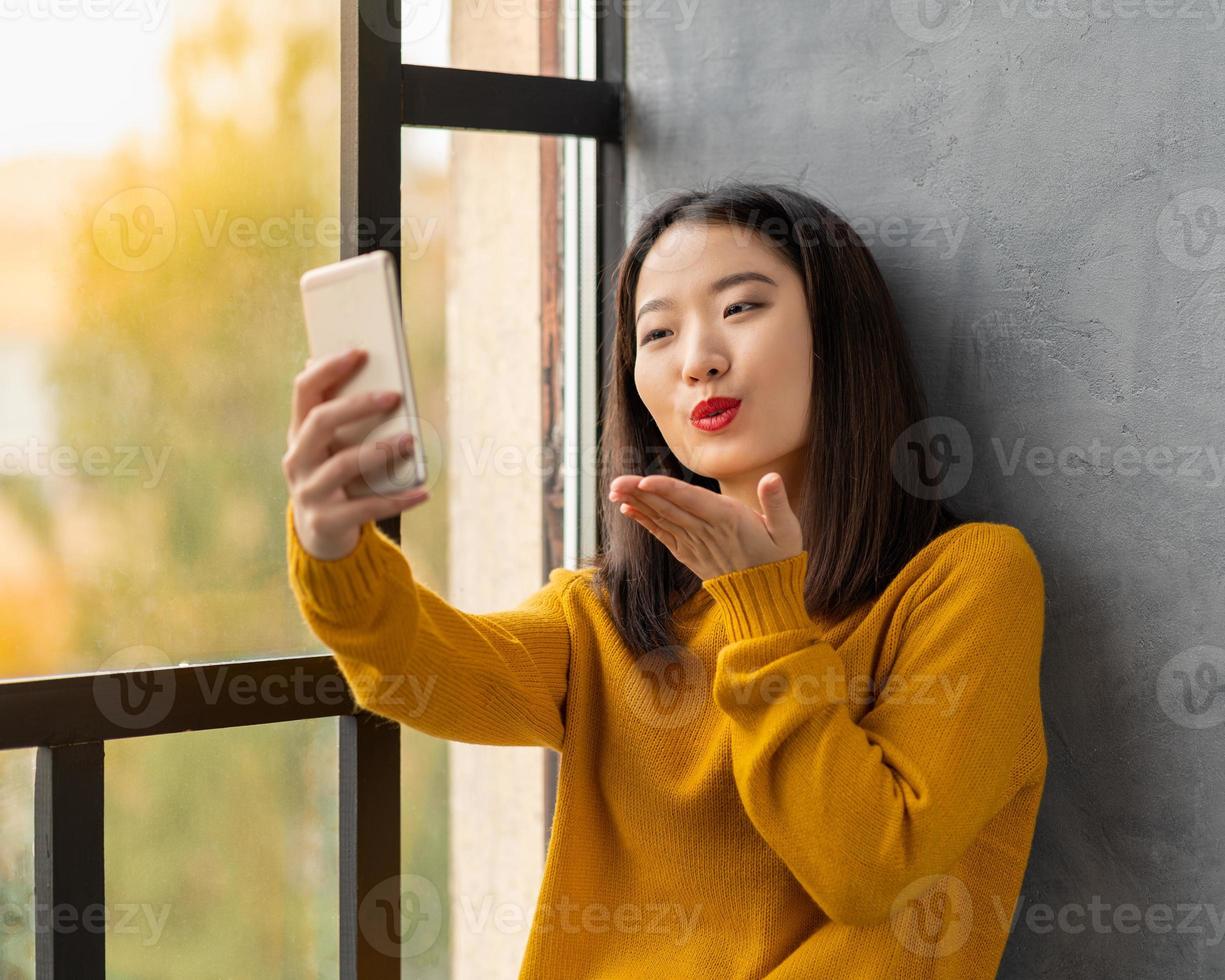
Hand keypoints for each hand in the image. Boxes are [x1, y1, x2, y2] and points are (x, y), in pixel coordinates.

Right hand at [283, 347, 429, 559]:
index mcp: (298, 433)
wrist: (320, 534)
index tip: (360, 352)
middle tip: (394, 395)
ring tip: (411, 440)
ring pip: (343, 463)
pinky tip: (422, 493)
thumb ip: (345, 416)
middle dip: (357, 405)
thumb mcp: (333, 447)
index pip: (304, 391)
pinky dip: (397, 499)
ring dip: (381, 450)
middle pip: (321, 422)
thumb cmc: (336, 477)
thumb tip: (363, 368)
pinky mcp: (326, 521)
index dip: (328, 369)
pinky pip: (365, 508)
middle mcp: (297, 459)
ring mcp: (308, 492)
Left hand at [608, 472, 803, 579]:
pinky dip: (645, 521)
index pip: (693, 501)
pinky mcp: (689, 553)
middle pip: (670, 508)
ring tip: (615, 490)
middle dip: (641, 493)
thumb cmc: (779, 557)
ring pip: (662, 519)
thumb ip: (777, 502)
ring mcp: (695, 544)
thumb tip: (772, 477)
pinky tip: (628, 508)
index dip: (668, 490)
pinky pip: (663, 535)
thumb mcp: (788, 530)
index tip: (644, 480)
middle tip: (616, 481)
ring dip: (638, 503)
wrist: (765, 596)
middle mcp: (707, 531)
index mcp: (729, 520)